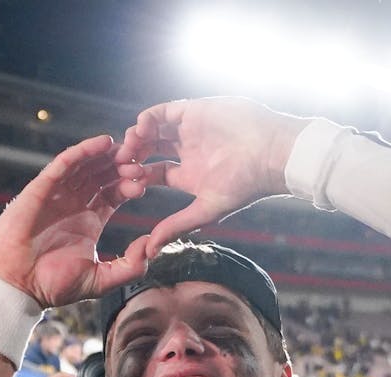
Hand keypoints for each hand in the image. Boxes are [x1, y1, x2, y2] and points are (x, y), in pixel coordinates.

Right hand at [0, 135, 150, 306]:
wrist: (20, 285)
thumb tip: (150, 245)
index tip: (146, 181)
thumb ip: (130, 267)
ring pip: (86, 164)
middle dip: (122, 166)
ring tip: (126, 150)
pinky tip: (104, 143)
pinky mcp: (42, 188)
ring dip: (107, 155)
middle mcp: (75, 202)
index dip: (131, 184)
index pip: (115, 192)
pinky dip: (83, 151)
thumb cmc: (55, 285)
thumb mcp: (101, 279)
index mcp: (91, 219)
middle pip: (103, 174)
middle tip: (141, 161)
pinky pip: (64, 163)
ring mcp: (58, 193)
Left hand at [115, 98, 309, 254]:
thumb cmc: (245, 185)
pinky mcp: (193, 111)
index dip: (136, 178)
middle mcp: (186, 151)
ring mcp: (188, 129)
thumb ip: (176, 226)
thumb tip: (149, 251)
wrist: (271, 154)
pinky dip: (147, 119)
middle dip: (131, 156)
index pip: (152, 174)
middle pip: (147, 150)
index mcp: (187, 175)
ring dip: (136, 138)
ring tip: (129, 148)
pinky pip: (161, 112)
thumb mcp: (205, 210)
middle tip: (120, 165)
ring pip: (151, 130)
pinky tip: (142, 130)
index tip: (124, 185)